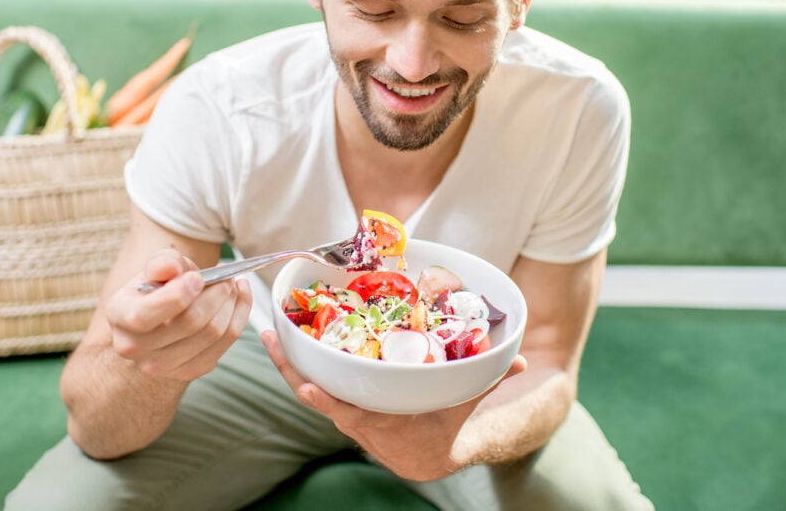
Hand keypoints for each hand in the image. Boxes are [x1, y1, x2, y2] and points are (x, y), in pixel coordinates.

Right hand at [106, 249, 251, 382]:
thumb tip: (170, 268)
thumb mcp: (157, 266)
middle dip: (216, 293)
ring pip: (213, 333)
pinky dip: (238, 317)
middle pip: (190, 323)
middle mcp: (135, 348)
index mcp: (119, 316)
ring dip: (231, 304)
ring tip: (233, 285)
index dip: (177, 295)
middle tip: (227, 277)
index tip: (198, 278)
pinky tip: (237, 299)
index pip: (145, 315)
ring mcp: (162, 365)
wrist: (161, 316)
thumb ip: (163, 262)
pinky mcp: (189, 371)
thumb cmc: (159, 286)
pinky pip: (225, 344)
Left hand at [261, 330, 526, 480]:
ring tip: (268, 330)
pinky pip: (312, 382)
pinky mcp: (338, 400)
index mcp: (384, 423)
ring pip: (308, 387)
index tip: (310, 390)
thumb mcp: (463, 407)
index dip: (330, 404)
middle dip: (293, 372)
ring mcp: (344, 411)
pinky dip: (295, 363)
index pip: (352, 416)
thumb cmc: (443, 426)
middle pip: (318, 397)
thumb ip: (485, 380)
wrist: (426, 454)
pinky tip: (281, 337)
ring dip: (286, 362)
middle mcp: (357, 419)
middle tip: (273, 341)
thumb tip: (518, 360)